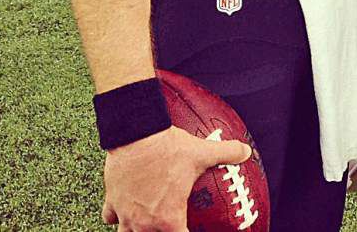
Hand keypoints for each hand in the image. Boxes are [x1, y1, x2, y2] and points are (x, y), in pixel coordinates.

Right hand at [102, 125, 250, 230]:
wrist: (136, 134)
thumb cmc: (169, 147)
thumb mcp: (201, 151)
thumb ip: (226, 153)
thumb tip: (246, 151)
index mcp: (168, 219)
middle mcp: (144, 223)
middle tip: (166, 225)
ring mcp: (125, 214)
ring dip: (135, 231)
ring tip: (144, 226)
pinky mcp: (112, 200)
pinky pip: (110, 217)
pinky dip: (115, 216)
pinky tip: (122, 210)